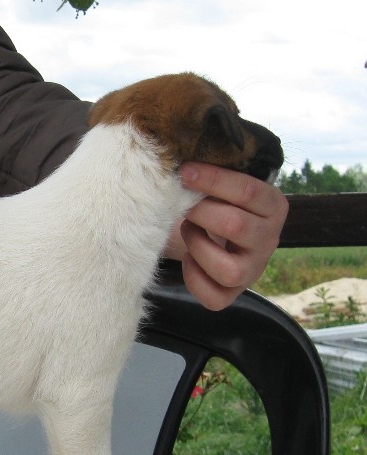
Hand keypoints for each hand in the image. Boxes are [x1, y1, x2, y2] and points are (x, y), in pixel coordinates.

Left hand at [167, 162, 288, 310]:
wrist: (222, 235)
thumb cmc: (218, 202)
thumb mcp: (224, 185)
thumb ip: (213, 172)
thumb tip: (179, 158)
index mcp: (273, 206)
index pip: (247, 191)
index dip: (212, 180)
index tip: (185, 171)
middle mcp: (270, 240)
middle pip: (234, 226)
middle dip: (200, 213)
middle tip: (186, 206)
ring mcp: (253, 270)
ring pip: (227, 268)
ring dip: (197, 246)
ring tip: (188, 231)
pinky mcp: (233, 293)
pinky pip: (213, 296)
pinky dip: (193, 277)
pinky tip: (190, 259)